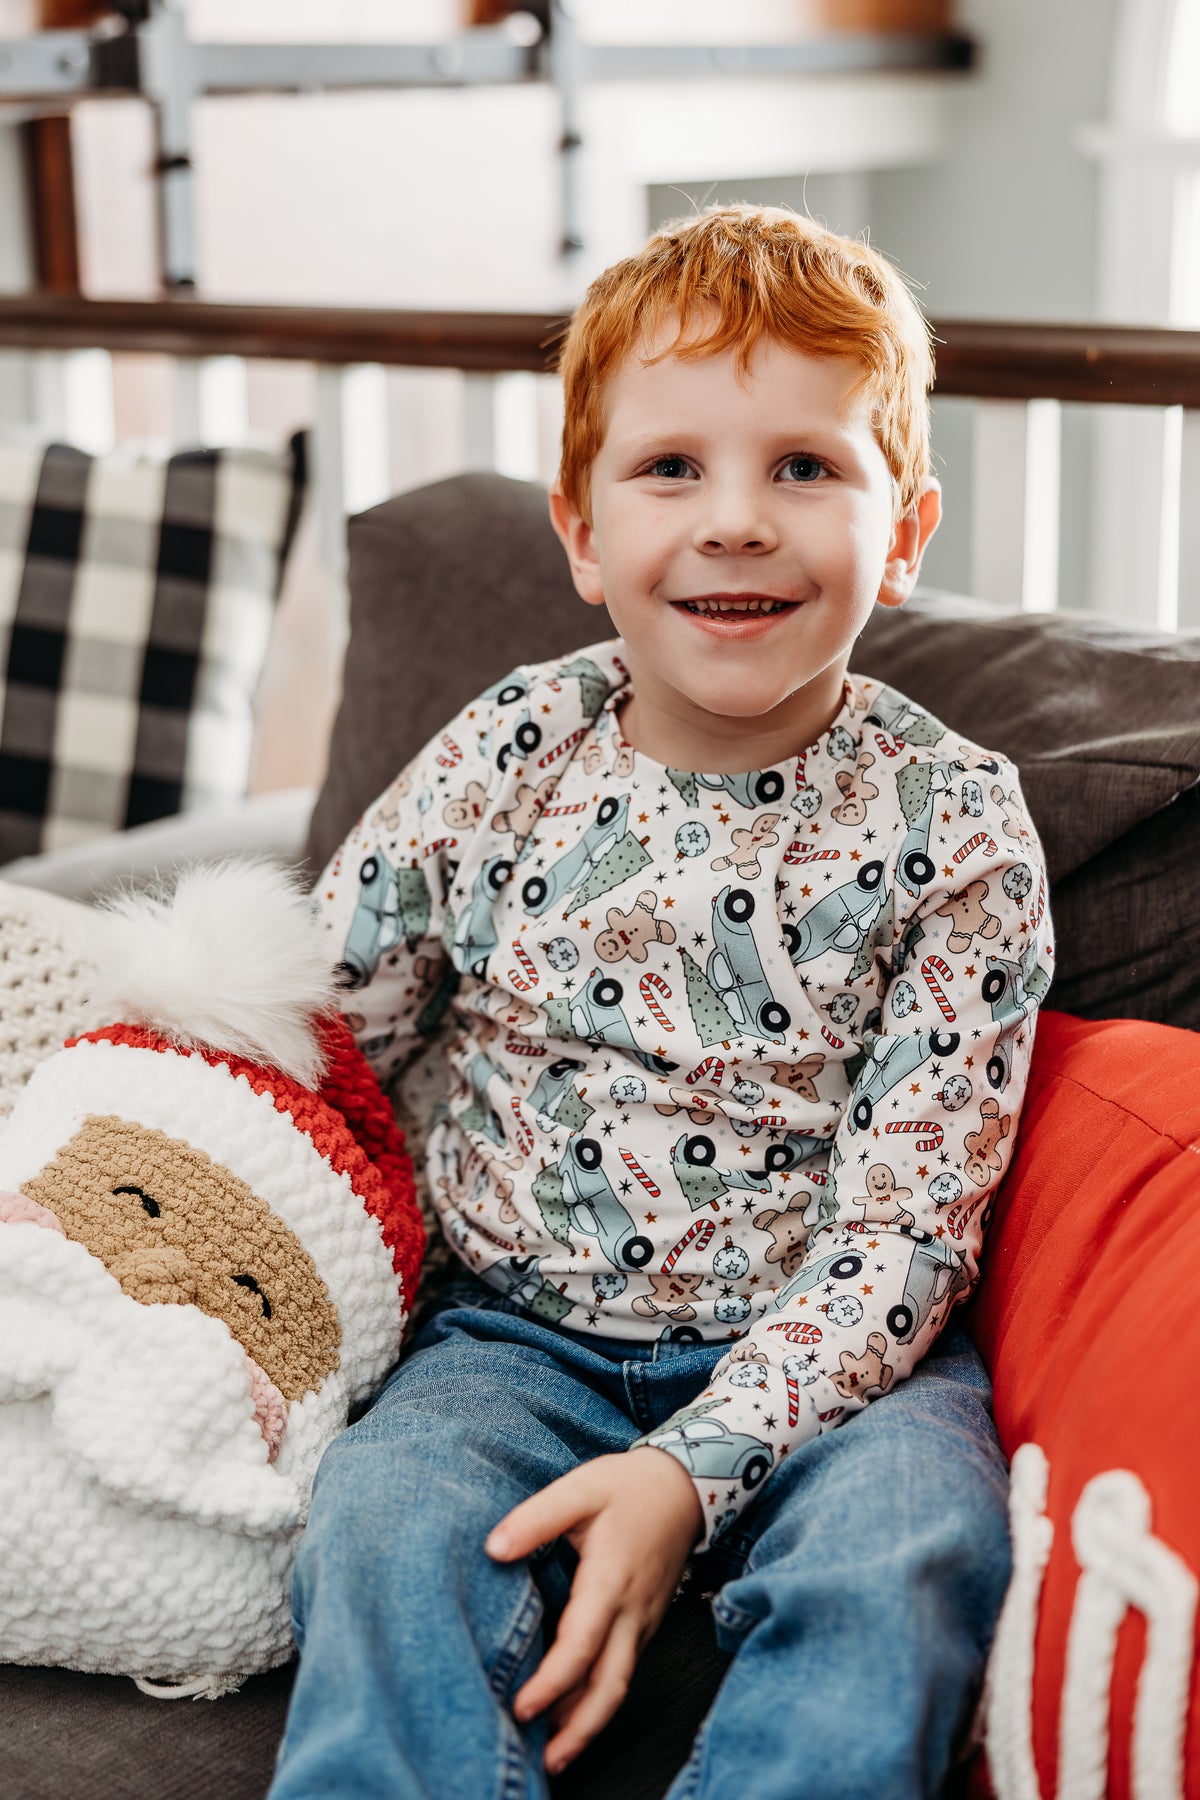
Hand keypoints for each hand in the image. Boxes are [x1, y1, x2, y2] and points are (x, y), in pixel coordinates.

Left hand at [485, 1446, 702, 1773]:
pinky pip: (624, 1671)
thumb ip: (536, 1518)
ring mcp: (643, 1622)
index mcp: (610, 1580)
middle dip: (579, 1730)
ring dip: (590, 1723)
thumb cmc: (627, 1488)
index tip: (522, 1708)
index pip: (581, 1647)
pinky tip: (575, 1713)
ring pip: (619, 1685)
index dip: (553, 1684)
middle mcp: (631, 1612)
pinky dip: (600, 1700)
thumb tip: (494, 1550)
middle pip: (610, 1687)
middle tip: (546, 1762)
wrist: (685, 1487)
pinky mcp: (646, 1623)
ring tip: (555, 1753)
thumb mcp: (579, 1488)